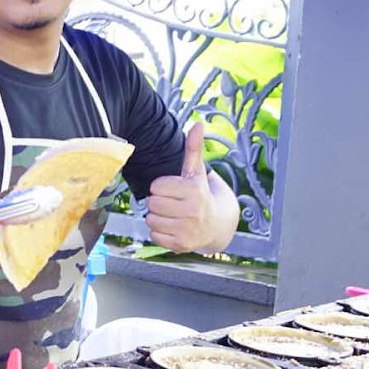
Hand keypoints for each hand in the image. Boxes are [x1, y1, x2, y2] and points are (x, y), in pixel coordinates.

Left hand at [145, 121, 221, 252]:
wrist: (218, 226)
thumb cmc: (201, 194)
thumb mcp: (197, 172)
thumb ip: (194, 149)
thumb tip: (197, 123)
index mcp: (194, 190)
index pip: (156, 186)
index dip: (163, 187)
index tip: (176, 190)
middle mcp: (192, 211)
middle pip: (151, 203)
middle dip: (159, 202)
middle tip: (175, 204)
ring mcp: (187, 230)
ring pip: (150, 219)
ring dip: (158, 217)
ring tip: (175, 216)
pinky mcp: (180, 245)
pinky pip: (153, 235)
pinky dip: (160, 232)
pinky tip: (174, 228)